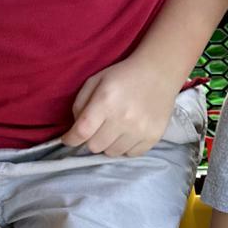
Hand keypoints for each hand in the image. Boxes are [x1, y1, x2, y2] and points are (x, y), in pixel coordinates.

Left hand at [62, 56, 176, 155]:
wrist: (158, 72)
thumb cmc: (123, 76)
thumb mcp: (95, 81)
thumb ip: (80, 105)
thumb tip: (76, 130)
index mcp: (105, 102)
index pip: (81, 132)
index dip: (70, 139)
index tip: (68, 139)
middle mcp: (123, 118)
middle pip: (95, 146)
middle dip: (91, 139)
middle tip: (97, 128)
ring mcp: (140, 130)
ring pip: (112, 153)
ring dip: (109, 144)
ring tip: (114, 129)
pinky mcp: (153, 136)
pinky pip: (130, 154)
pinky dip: (125, 147)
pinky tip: (128, 133)